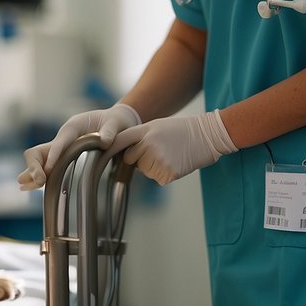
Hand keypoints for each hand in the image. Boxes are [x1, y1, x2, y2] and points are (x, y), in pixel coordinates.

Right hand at [18, 103, 140, 190]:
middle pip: (39, 151)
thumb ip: (109, 131)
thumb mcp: (116, 123)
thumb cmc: (115, 121)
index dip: (53, 156)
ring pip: (38, 160)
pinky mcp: (63, 156)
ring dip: (31, 172)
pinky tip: (28, 186)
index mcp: (73, 127)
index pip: (59, 142)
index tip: (47, 171)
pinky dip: (37, 175)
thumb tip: (104, 141)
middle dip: (34, 166)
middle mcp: (62, 137)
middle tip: (39, 182)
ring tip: (24, 187)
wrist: (115, 121)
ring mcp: (60, 147)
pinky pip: (45, 166)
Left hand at [107, 110, 236, 184]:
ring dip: (153, 167)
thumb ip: (139, 137)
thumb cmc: (182, 131)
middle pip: (130, 159)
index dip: (107, 149)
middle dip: (139, 158)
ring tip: (170, 154)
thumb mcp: (157, 126)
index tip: (97, 156)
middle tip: (160, 149)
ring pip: (144, 171)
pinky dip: (164, 174)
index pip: (119, 141)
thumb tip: (123, 153)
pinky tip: (176, 163)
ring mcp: (157, 160)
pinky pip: (157, 178)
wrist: (208, 136)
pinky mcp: (166, 174)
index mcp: (144, 131)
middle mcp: (148, 145)